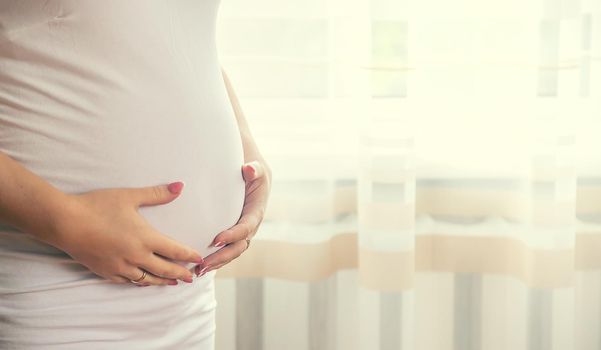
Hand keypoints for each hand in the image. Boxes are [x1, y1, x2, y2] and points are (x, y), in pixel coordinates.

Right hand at [51, 182, 203, 286]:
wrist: (65, 222)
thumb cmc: (97, 206)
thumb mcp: (129, 197)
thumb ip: (157, 193)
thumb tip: (180, 186)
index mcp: (145, 238)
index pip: (174, 251)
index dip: (188, 256)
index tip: (199, 260)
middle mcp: (136, 256)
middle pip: (164, 269)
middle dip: (180, 274)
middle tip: (191, 278)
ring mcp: (121, 267)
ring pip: (147, 279)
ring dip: (162, 281)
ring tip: (172, 283)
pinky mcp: (106, 272)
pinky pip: (128, 282)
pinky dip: (140, 283)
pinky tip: (143, 282)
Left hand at [192, 159, 271, 276]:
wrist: (254, 175)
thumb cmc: (253, 171)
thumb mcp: (256, 168)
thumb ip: (254, 169)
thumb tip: (249, 169)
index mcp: (256, 212)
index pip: (246, 227)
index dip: (233, 235)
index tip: (217, 239)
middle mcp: (251, 226)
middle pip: (239, 247)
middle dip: (222, 257)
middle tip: (203, 264)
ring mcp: (242, 233)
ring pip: (231, 253)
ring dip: (216, 262)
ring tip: (198, 270)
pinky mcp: (233, 235)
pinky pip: (225, 250)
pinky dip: (214, 259)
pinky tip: (198, 266)